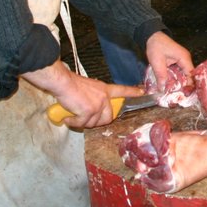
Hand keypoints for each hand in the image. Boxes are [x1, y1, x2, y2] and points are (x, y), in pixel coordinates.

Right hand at [23, 62, 142, 128]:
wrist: (63, 83)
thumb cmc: (72, 84)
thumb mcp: (89, 87)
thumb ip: (95, 96)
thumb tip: (93, 107)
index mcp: (104, 89)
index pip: (122, 90)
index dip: (132, 92)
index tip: (142, 91)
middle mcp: (104, 97)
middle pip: (108, 117)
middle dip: (97, 122)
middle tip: (85, 119)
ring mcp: (97, 105)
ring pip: (93, 123)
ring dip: (82, 122)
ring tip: (73, 115)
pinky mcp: (89, 111)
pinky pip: (82, 124)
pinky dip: (73, 123)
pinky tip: (68, 118)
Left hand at [145, 31, 192, 91]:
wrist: (152, 36)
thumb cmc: (156, 46)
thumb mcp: (157, 62)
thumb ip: (161, 76)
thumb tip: (163, 89)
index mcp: (184, 58)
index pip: (191, 74)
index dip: (189, 85)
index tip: (184, 95)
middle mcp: (186, 59)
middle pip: (188, 76)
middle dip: (184, 86)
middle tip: (178, 96)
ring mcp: (182, 60)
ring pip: (183, 74)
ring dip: (179, 82)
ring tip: (175, 93)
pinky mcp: (178, 61)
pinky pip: (179, 72)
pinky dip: (175, 78)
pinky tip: (171, 85)